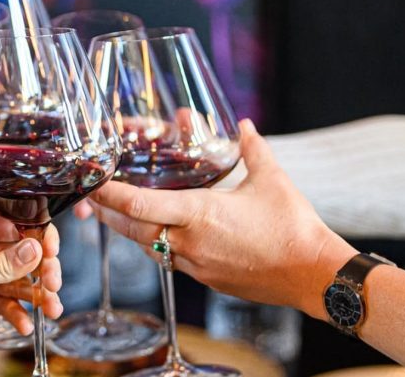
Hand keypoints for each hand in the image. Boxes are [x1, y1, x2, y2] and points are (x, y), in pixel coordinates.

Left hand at [0, 214, 62, 375]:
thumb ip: (1, 264)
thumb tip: (35, 247)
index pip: (11, 225)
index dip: (35, 238)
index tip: (50, 253)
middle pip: (21, 252)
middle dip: (41, 268)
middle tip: (53, 284)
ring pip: (19, 279)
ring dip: (37, 294)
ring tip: (50, 309)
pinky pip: (9, 301)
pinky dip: (19, 312)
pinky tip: (25, 323)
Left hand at [89, 119, 356, 318]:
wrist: (313, 276)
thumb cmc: (293, 227)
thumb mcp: (272, 180)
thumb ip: (252, 149)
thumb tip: (245, 126)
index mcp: (198, 214)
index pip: (138, 205)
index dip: (108, 195)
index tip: (91, 185)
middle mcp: (189, 242)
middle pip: (132, 230)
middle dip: (108, 215)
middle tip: (92, 201)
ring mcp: (196, 266)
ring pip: (149, 248)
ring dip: (131, 232)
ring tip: (118, 216)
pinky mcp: (207, 279)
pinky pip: (171, 262)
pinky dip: (158, 246)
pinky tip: (162, 235)